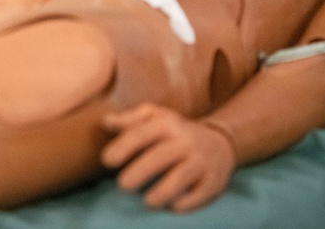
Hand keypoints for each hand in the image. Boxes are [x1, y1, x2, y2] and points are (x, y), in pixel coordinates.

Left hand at [101, 103, 235, 211]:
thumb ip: (130, 120)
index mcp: (167, 124)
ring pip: (181, 176)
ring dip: (163, 191)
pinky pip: (200, 193)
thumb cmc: (176, 132)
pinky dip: (186, 202)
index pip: (142, 134)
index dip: (124, 147)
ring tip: (147, 202)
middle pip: (161, 156)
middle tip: (122, 185)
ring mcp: (201, 161)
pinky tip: (172, 206)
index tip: (107, 160)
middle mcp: (185, 141)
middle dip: (140, 171)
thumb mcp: (155, 117)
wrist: (219, 142)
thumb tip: (106, 122)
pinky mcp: (214, 180)